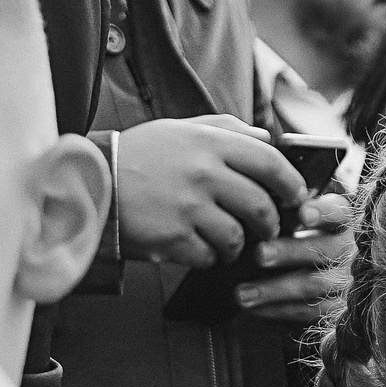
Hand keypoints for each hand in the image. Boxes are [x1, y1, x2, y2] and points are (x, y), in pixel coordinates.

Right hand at [112, 114, 304, 267]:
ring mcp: (188, 207)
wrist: (90, 183)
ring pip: (238, 237)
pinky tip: (194, 247)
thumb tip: (266, 138)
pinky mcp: (173, 238)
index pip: (270, 162)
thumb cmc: (138, 156)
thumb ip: (225, 129)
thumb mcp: (178, 129)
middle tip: (266, 229)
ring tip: (226, 241)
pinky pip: (209, 257)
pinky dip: (207, 257)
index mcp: (209, 143)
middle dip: (270, 224)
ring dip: (237, 245)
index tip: (296, 197)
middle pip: (261, 207)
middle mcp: (203, 173)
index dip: (291, 183)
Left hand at [236, 194, 354, 324]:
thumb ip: (294, 206)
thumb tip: (258, 199)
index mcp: (345, 221)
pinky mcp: (339, 308)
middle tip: (259, 254)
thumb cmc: (314, 234)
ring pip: (312, 285)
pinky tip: (253, 308)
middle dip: (288, 252)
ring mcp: (347, 282)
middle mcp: (350, 250)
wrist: (341, 270)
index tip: (303, 213)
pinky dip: (278, 310)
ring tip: (242, 293)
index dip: (323, 213)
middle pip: (322, 250)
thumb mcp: (314, 213)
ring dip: (274, 290)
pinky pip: (309, 311)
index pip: (338, 213)